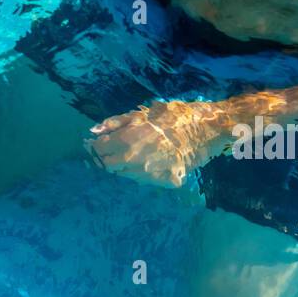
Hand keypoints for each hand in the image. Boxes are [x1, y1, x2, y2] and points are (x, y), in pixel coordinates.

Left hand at [88, 100, 228, 187]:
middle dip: (108, 157)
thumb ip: (114, 123)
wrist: (204, 130)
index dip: (95, 147)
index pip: (99, 151)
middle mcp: (134, 162)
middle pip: (109, 166)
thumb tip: (93, 132)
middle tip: (116, 148)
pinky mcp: (164, 182)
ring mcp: (150, 175)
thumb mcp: (140, 114)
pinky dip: (145, 171)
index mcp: (126, 142)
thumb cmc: (170, 117)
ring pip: (127, 174)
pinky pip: (146, 179)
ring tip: (139, 150)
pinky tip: (155, 159)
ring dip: (126, 164)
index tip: (97, 144)